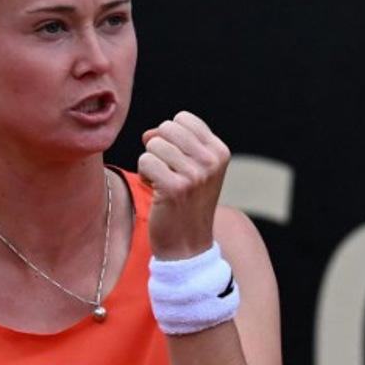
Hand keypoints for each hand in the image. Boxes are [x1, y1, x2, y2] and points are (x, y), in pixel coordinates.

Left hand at [139, 111, 229, 259]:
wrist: (188, 245)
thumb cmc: (186, 202)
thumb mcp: (192, 168)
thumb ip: (174, 143)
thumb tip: (148, 134)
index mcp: (220, 151)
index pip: (184, 119)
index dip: (171, 136)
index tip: (176, 160)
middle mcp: (211, 161)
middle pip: (167, 128)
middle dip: (159, 148)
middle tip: (167, 172)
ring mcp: (195, 175)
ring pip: (153, 144)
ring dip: (151, 163)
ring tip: (163, 183)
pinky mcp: (175, 188)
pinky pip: (145, 161)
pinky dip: (144, 176)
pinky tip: (156, 191)